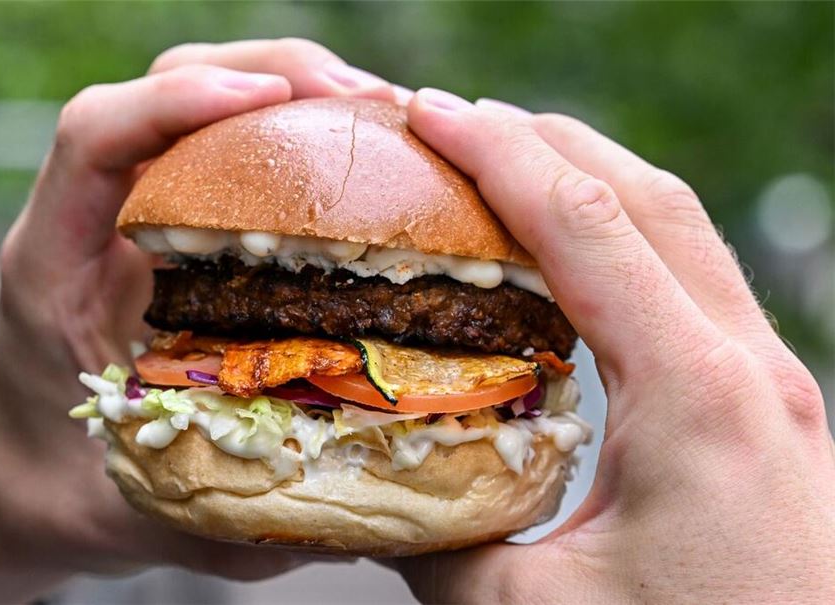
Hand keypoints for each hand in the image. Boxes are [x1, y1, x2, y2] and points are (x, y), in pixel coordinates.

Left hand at [0, 39, 393, 603]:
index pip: (93, 138)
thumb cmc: (70, 491)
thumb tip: (359, 519)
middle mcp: (90, 222)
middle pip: (159, 87)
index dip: (177, 103)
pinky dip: (288, 129)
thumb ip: (234, 515)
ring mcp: (129, 214)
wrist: (20, 479)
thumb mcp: (147, 507)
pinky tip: (352, 152)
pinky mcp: (167, 223)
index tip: (269, 102)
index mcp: (55, 267)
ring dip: (289, 87)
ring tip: (381, 117)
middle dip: (269, 74)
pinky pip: (221, 145)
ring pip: (196, 100)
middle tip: (373, 105)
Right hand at [395, 89, 834, 602]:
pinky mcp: (767, 405)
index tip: (428, 116)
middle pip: (645, 195)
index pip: (584, 225)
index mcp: (696, 395)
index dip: (496, 155)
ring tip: (503, 165)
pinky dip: (624, 237)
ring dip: (589, 179)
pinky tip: (572, 259)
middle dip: (541, 140)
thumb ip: (436, 540)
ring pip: (681, 227)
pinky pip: (695, 280)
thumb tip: (366, 490)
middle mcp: (748, 365)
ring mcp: (770, 380)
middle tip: (451, 123)